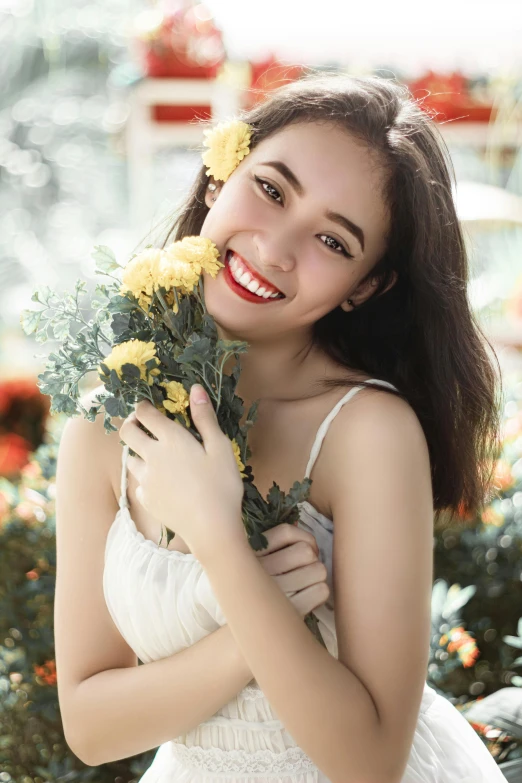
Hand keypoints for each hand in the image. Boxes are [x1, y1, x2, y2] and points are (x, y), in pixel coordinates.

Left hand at [119, 386, 245, 556]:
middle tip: (141, 424)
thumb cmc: (222, 485)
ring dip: (137, 452)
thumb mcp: (220, 447)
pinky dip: (146, 479)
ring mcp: (146, 480)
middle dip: (131, 423)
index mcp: (171, 439)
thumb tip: (195, 389)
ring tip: (152, 455)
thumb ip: (205, 418)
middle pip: (127, 433)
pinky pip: (139, 483)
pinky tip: (161, 483)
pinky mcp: (146, 499)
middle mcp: (152, 456)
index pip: (145, 414)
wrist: (211, 528)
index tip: (147, 406)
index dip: (143, 407)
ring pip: (129, 459)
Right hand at [254, 523, 329, 617]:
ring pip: (319, 570)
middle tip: (304, 571)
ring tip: (304, 586)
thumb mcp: (253, 563)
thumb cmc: (254, 594)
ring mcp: (278, 591)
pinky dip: (318, 593)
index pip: (286, 532)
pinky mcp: (292, 611)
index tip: (304, 549)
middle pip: (307, 551)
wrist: (244, 632)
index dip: (304, 537)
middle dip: (311, 560)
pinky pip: (321, 591)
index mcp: (251, 554)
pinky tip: (307, 599)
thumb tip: (297, 523)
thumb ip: (272, 543)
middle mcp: (262, 570)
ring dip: (316, 577)